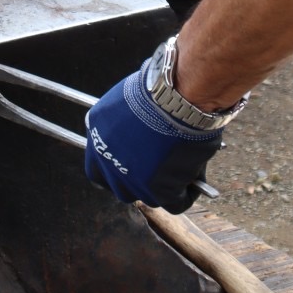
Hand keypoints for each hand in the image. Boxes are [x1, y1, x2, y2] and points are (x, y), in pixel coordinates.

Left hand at [84, 61, 220, 211]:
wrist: (175, 97)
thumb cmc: (159, 89)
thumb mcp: (129, 101)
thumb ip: (126, 124)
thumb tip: (140, 136)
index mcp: (96, 132)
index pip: (97, 163)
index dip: (114, 166)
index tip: (131, 160)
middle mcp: (107, 160)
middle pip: (117, 185)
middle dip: (134, 181)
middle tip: (155, 170)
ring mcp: (131, 180)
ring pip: (144, 196)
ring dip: (160, 188)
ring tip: (180, 171)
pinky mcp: (158, 192)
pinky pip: (175, 203)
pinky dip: (187, 194)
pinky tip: (196, 180)